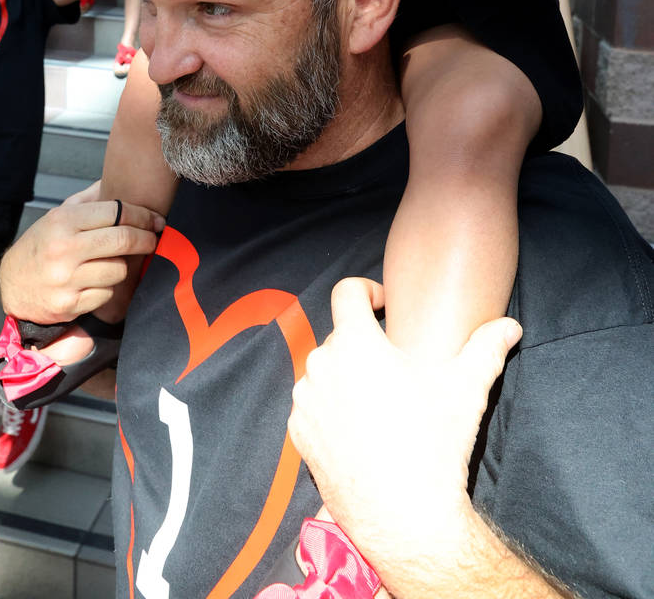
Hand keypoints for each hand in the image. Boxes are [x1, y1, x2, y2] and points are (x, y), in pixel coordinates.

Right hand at [0, 181, 164, 323]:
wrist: (12, 285)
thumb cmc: (41, 246)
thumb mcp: (58, 216)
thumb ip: (89, 199)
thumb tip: (119, 180)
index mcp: (62, 221)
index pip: (116, 212)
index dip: (142, 215)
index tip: (154, 220)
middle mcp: (63, 248)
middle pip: (123, 240)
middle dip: (145, 239)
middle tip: (153, 238)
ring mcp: (66, 279)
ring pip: (119, 270)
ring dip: (121, 266)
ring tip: (109, 263)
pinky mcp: (70, 305)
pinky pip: (107, 293)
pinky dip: (106, 288)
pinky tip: (94, 282)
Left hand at [288, 278, 521, 577]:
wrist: (406, 517)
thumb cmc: (435, 446)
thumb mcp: (466, 389)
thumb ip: (487, 347)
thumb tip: (510, 326)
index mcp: (356, 343)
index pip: (347, 291)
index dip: (367, 290)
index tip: (384, 306)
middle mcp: (322, 364)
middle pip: (340, 336)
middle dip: (365, 345)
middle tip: (394, 369)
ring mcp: (306, 400)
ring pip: (324, 371)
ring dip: (345, 377)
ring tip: (379, 403)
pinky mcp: (298, 433)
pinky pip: (313, 406)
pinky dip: (331, 409)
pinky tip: (361, 429)